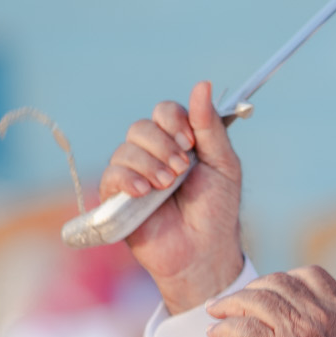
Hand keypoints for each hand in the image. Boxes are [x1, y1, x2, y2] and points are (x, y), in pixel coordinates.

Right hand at [101, 80, 243, 314]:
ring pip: (126, 149)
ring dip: (149, 163)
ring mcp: (134, 176)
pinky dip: (128, 178)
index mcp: (178, 142)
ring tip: (167, 185)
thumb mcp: (223, 165)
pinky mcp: (118, 199)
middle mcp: (153, 155)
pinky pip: (111, 175)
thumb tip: (203, 84)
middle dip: (162, 144)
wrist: (205, 252)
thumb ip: (211, 127)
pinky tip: (145, 191)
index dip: (174, 121)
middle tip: (181, 168)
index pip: (165, 111)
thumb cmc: (217, 211)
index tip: (190, 142)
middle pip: (141, 126)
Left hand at [207, 267, 335, 336]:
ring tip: (215, 312)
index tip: (267, 292)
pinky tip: (215, 335)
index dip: (285, 280)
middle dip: (252, 290)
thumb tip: (312, 325)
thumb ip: (335, 336)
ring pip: (257, 300)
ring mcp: (300, 334)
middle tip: (233, 302)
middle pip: (280, 284)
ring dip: (230, 303)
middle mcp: (325, 319)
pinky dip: (223, 328)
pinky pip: (241, 328)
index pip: (313, 277)